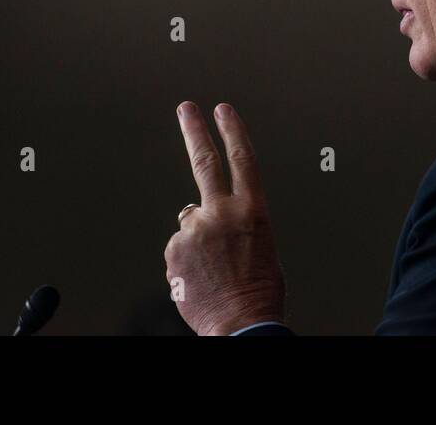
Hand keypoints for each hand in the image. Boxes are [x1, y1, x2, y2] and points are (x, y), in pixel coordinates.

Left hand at [164, 101, 285, 335]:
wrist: (241, 326)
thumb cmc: (258, 292)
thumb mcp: (261, 246)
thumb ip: (236, 222)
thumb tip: (211, 219)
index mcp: (254, 210)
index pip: (242, 159)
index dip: (232, 131)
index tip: (222, 110)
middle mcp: (222, 213)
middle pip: (204, 162)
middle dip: (194, 131)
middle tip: (186, 108)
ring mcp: (195, 230)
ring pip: (190, 223)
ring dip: (198, 240)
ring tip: (214, 268)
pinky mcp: (174, 250)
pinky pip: (178, 248)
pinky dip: (186, 259)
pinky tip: (200, 277)